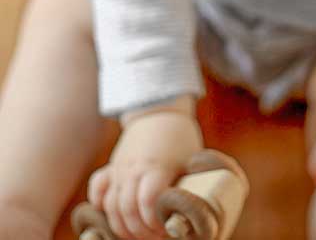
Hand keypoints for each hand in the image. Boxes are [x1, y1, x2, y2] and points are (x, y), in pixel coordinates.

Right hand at [87, 111, 203, 239]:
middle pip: (127, 209)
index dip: (153, 222)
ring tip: (139, 233)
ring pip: (111, 205)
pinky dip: (101, 206)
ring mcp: (119, 168)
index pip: (147, 202)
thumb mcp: (190, 160)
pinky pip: (97, 189)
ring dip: (122, 226)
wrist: (159, 112)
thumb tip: (194, 213)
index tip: (166, 228)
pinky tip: (114, 216)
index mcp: (156, 166)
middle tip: (154, 235)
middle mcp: (133, 168)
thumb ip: (187, 186)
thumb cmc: (179, 139)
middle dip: (139, 230)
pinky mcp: (111, 168)